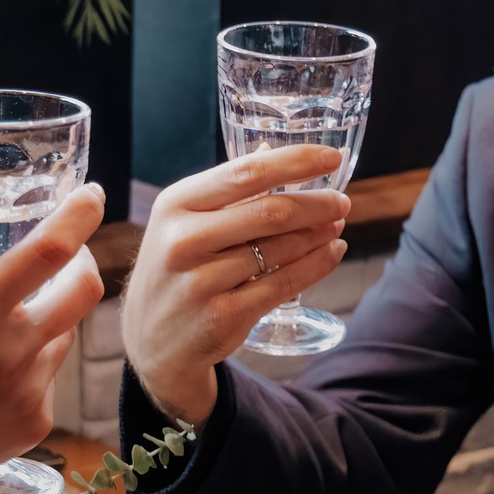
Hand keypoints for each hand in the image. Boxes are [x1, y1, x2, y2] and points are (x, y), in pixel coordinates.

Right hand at [0, 159, 104, 493]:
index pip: (52, 250)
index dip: (81, 215)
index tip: (91, 194)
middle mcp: (10, 351)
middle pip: (87, 288)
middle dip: (84, 260)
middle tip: (63, 251)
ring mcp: (27, 392)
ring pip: (66, 332)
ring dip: (50, 314)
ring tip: (4, 317)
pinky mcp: (33, 424)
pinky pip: (49, 376)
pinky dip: (32, 360)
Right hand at [119, 146, 353, 421]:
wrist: (151, 340)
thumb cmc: (177, 268)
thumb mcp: (184, 222)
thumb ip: (228, 191)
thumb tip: (278, 154)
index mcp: (175, 204)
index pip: (246, 172)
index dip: (297, 162)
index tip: (333, 157)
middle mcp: (183, 240)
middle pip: (270, 212)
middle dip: (317, 204)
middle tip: (342, 201)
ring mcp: (201, 282)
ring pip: (281, 250)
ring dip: (319, 235)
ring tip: (336, 225)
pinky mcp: (222, 317)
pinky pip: (283, 285)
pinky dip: (316, 266)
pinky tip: (332, 252)